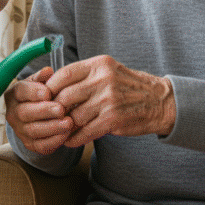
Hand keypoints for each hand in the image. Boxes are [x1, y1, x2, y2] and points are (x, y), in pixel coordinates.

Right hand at [4, 67, 75, 154]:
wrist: (37, 114)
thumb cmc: (40, 94)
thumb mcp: (40, 82)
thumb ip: (43, 77)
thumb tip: (48, 71)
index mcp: (14, 94)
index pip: (20, 91)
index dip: (33, 92)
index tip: (48, 93)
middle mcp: (13, 113)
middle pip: (25, 113)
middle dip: (44, 111)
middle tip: (61, 109)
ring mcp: (19, 130)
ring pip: (33, 130)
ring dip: (52, 127)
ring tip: (68, 123)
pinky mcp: (29, 144)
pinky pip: (40, 145)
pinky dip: (54, 141)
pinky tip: (66, 134)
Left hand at [46, 55, 175, 147]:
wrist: (159, 101)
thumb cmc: (129, 87)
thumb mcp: (108, 70)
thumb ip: (85, 76)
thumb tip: (54, 86)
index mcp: (99, 64)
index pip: (64, 74)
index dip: (50, 87)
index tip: (45, 97)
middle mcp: (103, 80)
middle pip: (65, 96)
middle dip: (54, 109)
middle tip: (49, 117)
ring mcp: (108, 100)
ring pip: (73, 116)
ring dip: (63, 127)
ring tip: (59, 131)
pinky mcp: (113, 119)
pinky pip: (86, 131)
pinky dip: (75, 139)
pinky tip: (70, 141)